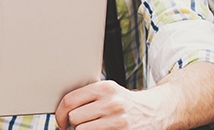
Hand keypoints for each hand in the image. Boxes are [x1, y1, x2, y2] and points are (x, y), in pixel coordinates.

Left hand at [53, 80, 167, 129]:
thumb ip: (88, 97)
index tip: (60, 121)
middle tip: (81, 123)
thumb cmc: (125, 102)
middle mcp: (111, 102)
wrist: (154, 111)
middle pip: (74, 118)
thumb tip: (62, 110)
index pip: (69, 101)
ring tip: (94, 126)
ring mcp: (118, 120)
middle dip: (74, 123)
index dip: (59, 113)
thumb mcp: (109, 92)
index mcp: (104, 88)